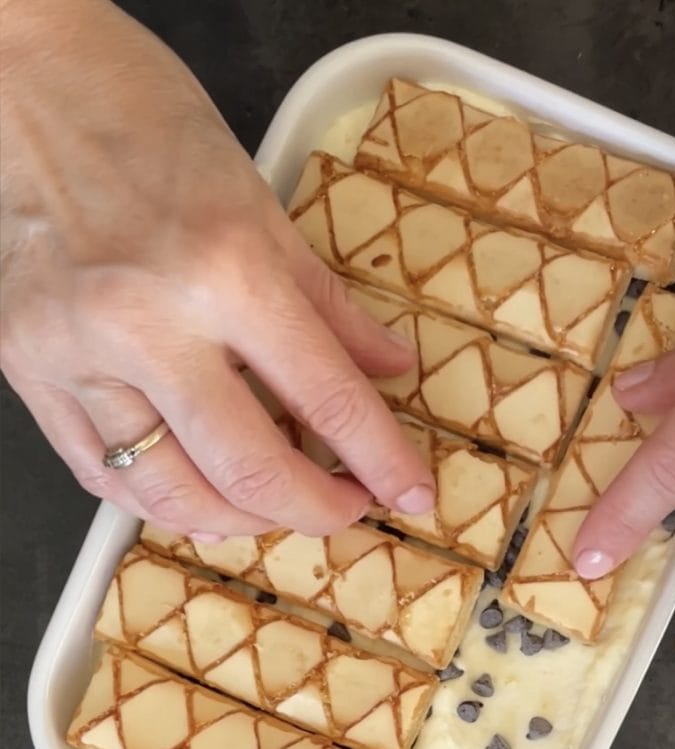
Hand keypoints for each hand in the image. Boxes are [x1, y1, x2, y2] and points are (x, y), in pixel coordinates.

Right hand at [0, 0, 434, 538]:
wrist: (19, 77)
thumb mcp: (263, 204)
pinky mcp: (24, 368)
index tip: (409, 494)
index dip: (382, 461)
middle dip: (315, 511)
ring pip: (169, 491)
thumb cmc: (146, 119)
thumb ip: (329, 306)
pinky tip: (202, 500)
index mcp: (227, 268)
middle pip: (250, 469)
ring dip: (240, 521)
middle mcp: (147, 321)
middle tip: (344, 509)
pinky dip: (161, 501)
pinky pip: (98, 472)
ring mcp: (75, 351)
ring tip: (276, 507)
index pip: (329, 398)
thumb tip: (389, 370)